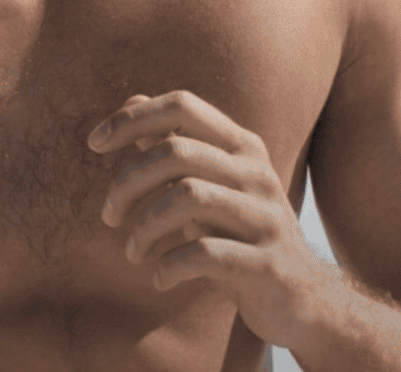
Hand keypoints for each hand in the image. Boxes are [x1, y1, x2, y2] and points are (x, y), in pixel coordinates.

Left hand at [87, 90, 334, 350]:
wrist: (305, 297)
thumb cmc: (240, 232)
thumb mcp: (211, 183)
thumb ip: (176, 144)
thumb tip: (132, 102)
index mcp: (241, 145)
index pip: (181, 105)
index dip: (133, 118)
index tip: (94, 143)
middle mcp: (256, 171)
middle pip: (176, 151)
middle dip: (129, 181)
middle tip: (109, 214)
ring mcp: (266, 216)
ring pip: (188, 197)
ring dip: (145, 226)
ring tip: (131, 251)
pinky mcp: (268, 263)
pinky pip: (207, 252)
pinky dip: (171, 265)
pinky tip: (159, 276)